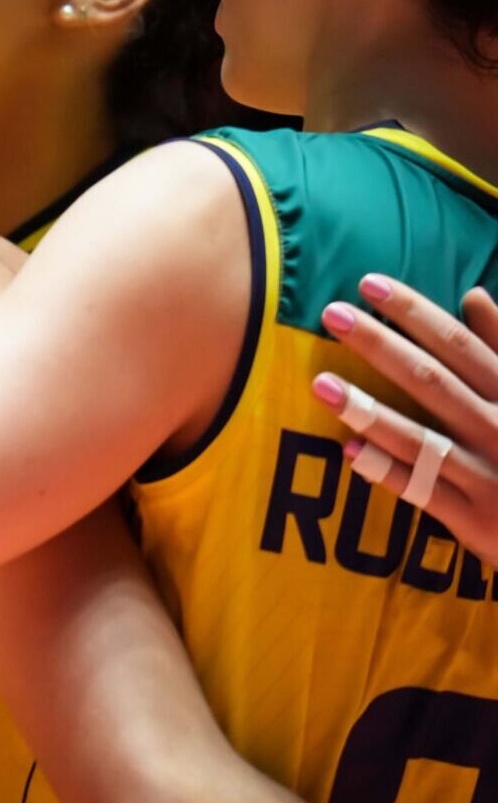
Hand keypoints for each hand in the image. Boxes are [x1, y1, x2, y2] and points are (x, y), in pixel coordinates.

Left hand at [315, 278, 497, 556]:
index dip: (416, 313)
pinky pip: (423, 491)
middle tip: (331, 314)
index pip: (459, 345)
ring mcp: (488, 476)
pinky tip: (348, 451)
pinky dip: (387, 471)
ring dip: (369, 411)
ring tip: (321, 384)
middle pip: (432, 382)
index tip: (369, 283)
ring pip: (421, 439)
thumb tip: (474, 295)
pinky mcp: (475, 519)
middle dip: (381, 346)